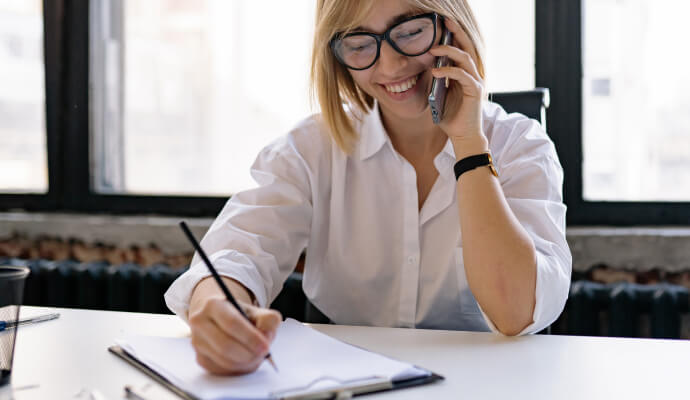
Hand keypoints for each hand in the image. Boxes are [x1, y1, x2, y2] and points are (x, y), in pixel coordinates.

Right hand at [188, 287, 280, 374]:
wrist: (221, 319)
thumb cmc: (241, 315)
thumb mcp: (258, 311)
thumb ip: (268, 321)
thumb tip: (266, 338)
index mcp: (213, 304)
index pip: (231, 323)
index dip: (250, 338)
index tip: (265, 347)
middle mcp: (200, 322)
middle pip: (225, 345)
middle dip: (248, 354)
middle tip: (263, 355)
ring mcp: (197, 342)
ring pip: (223, 360)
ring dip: (245, 363)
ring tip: (256, 356)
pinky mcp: (200, 358)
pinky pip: (221, 370)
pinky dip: (238, 369)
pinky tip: (245, 360)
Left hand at [429, 18, 486, 146]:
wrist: (462, 136)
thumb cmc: (451, 118)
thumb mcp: (440, 96)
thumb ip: (437, 82)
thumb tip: (427, 68)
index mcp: (465, 74)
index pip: (461, 50)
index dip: (453, 36)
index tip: (442, 26)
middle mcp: (473, 75)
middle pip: (467, 47)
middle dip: (456, 33)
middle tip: (444, 22)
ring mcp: (476, 82)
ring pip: (465, 58)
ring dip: (448, 52)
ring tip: (432, 50)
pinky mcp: (475, 91)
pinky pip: (462, 76)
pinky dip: (448, 72)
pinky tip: (435, 72)